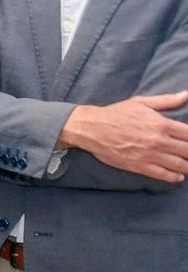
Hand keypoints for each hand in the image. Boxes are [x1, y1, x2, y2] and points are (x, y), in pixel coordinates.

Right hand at [60, 92, 187, 182]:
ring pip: (179, 164)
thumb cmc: (117, 114)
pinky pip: (162, 175)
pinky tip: (178, 176)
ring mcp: (149, 155)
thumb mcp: (142, 102)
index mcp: (162, 124)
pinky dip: (174, 177)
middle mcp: (159, 140)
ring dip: (187, 166)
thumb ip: (167, 100)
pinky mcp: (139, 166)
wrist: (92, 128)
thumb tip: (186, 94)